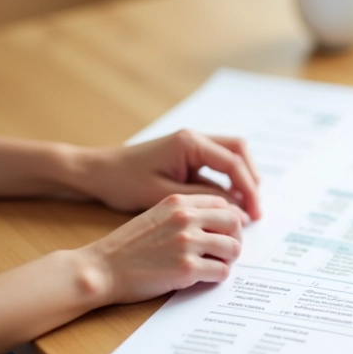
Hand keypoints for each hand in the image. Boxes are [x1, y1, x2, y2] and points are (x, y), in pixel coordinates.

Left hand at [79, 129, 261, 219]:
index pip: (233, 163)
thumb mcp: (165, 195)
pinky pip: (216, 166)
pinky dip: (227, 182)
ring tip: (245, 208)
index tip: (255, 214)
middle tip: (256, 208)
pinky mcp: (186, 156)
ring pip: (231, 156)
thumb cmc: (124, 182)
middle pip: (239, 151)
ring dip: (241, 179)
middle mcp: (194, 138)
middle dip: (252, 179)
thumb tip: (236, 209)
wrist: (96, 172)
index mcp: (189, 143)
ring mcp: (191, 145)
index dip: (249, 190)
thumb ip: (203, 199)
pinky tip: (227, 204)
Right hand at [79, 194, 242, 304]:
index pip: (222, 203)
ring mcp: (187, 243)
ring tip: (216, 265)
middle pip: (234, 223)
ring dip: (229, 259)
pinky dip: (218, 276)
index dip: (229, 219)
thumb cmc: (127, 246)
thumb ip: (184, 214)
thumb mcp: (155, 215)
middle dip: (235, 238)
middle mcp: (185, 218)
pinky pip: (221, 271)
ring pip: (233, 248)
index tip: (227, 232)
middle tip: (228, 251)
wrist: (101, 268)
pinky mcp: (187, 269)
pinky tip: (205, 277)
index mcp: (178, 202)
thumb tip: (218, 223)